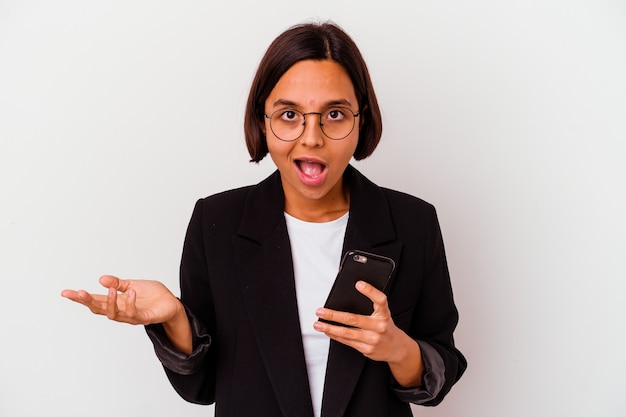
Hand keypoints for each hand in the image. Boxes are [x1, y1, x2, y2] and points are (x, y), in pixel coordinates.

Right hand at [61, 275, 182, 325]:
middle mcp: (120, 311)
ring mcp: (131, 316)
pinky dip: (130, 303)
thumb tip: (101, 279)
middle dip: (87, 302)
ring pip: (114, 314)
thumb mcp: (133, 284)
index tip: (65, 292)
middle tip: (78, 293)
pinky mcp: (143, 318)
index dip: (80, 298)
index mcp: (116, 302)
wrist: (172, 304)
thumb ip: (118, 283)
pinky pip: (133, 314)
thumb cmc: (152, 296)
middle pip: (99, 309)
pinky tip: (130, 292)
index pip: (94, 300)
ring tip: (110, 289)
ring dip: (110, 302)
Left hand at [314, 280, 423, 386]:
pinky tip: (328, 331)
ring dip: (330, 328)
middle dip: (334, 315)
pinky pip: (348, 341)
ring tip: (318, 324)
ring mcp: (373, 339)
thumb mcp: (382, 313)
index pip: (380, 300)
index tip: (358, 283)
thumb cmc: (385, 326)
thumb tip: (345, 300)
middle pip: (354, 319)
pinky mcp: (367, 349)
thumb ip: (370, 306)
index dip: (370, 291)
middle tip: (321, 311)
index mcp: (384, 314)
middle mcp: (379, 326)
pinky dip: (335, 336)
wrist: (396, 348)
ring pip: (347, 333)